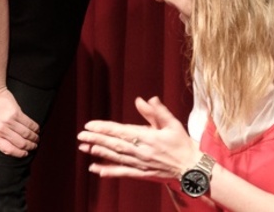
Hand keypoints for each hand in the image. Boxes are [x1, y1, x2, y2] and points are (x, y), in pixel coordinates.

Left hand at [0, 87, 39, 156]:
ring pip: (26, 134)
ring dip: (34, 139)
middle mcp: (2, 130)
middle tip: (33, 147)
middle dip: (29, 147)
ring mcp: (10, 121)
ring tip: (36, 140)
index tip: (24, 154)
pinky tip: (36, 130)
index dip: (19, 154)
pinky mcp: (17, 112)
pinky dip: (35, 128)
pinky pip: (29, 123)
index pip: (8, 150)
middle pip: (20, 143)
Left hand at [77, 96, 199, 182]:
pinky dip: (108, 171)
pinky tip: (96, 169)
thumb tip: (144, 99)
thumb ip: (157, 111)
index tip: (90, 125)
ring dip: (99, 153)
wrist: (192, 168)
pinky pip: (123, 172)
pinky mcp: (142, 174)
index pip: (121, 131)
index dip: (105, 128)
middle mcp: (142, 152)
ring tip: (84, 148)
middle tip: (81, 136)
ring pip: (116, 158)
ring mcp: (141, 164)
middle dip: (96, 140)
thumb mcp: (172, 124)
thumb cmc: (182, 144)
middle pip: (115, 145)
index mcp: (149, 137)